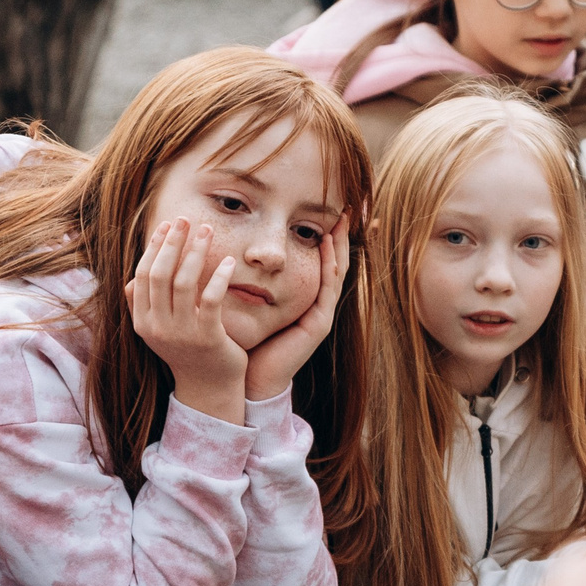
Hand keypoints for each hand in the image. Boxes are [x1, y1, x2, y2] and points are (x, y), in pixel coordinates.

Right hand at [129, 219, 247, 425]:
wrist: (209, 388)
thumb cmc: (187, 353)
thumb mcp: (160, 330)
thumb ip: (146, 306)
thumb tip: (131, 280)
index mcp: (142, 322)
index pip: (143, 275)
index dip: (155, 248)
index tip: (167, 226)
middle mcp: (157, 327)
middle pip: (160, 273)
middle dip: (172, 242)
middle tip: (186, 219)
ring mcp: (181, 333)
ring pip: (183, 282)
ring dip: (195, 252)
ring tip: (208, 231)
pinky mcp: (207, 338)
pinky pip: (211, 298)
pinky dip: (219, 276)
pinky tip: (229, 261)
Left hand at [246, 219, 350, 403]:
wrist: (249, 378)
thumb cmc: (246, 342)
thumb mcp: (248, 303)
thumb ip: (249, 279)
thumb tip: (235, 246)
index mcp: (303, 299)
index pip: (321, 261)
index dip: (327, 236)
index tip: (329, 209)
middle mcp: (317, 304)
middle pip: (336, 262)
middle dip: (342, 235)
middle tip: (350, 207)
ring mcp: (321, 314)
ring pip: (337, 271)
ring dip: (340, 243)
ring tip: (342, 218)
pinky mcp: (319, 323)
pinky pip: (328, 287)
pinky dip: (329, 264)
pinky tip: (326, 243)